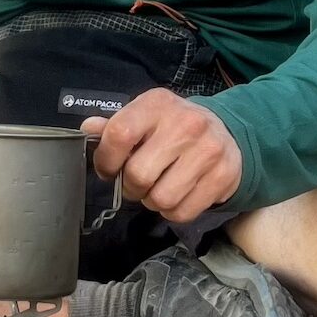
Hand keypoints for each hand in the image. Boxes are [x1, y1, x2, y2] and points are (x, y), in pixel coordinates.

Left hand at [82, 89, 241, 225]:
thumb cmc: (174, 127)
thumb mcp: (145, 116)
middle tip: (137, 182)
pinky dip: (173, 212)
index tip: (108, 168)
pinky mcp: (223, 177)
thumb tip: (88, 130)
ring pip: (161, 199)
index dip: (106, 160)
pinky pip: (183, 212)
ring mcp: (208, 151)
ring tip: (158, 188)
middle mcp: (186, 124)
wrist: (228, 132)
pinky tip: (178, 195)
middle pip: (139, 174)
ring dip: (152, 201)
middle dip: (131, 186)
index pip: (119, 134)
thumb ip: (115, 126)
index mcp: (158, 104)